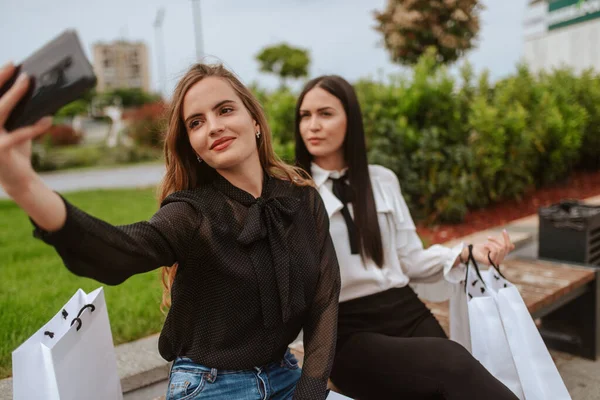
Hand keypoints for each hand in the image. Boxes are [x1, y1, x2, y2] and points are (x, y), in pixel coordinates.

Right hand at [0, 62, 51, 193]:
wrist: (18, 179)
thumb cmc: (17, 150)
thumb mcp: (18, 127)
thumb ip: (21, 113)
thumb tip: (36, 90)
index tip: (11, 64)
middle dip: (2, 80)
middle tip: (18, 68)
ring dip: (13, 96)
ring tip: (27, 82)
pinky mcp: (0, 150)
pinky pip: (19, 135)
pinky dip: (35, 127)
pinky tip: (48, 119)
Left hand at [458, 230, 514, 266]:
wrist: (470, 251)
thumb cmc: (479, 248)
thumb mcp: (492, 245)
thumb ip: (501, 246)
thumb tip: (513, 246)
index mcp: (501, 256)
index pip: (509, 247)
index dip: (507, 238)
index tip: (504, 230)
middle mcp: (499, 260)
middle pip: (505, 247)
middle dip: (496, 240)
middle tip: (488, 238)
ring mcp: (494, 262)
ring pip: (500, 248)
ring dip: (492, 243)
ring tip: (485, 243)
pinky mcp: (489, 262)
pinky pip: (495, 251)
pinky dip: (489, 245)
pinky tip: (484, 246)